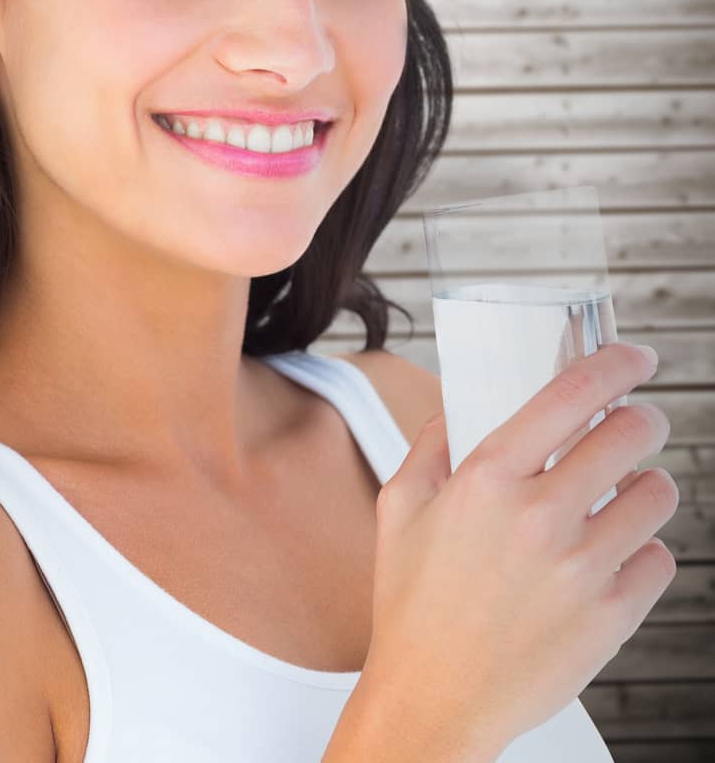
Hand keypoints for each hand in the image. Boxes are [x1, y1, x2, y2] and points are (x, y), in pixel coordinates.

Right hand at [360, 341, 676, 757]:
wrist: (432, 701)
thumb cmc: (410, 605)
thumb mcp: (399, 507)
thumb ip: (432, 444)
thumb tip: (462, 403)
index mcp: (486, 478)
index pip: (571, 394)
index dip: (615, 364)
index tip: (633, 357)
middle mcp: (538, 516)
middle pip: (629, 436)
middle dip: (642, 421)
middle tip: (637, 425)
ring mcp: (579, 569)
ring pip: (656, 496)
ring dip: (650, 484)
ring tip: (630, 491)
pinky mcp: (609, 618)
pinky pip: (660, 560)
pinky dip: (646, 551)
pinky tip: (619, 553)